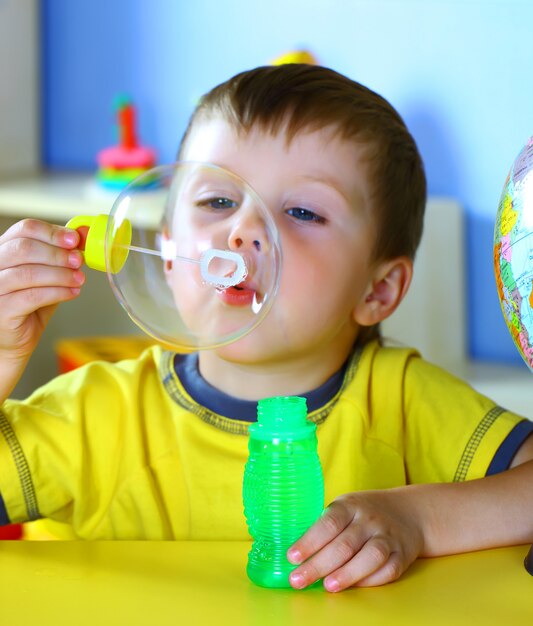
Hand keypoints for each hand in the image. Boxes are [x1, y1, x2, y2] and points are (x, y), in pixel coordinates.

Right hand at [0, 219, 83, 361]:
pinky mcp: (1, 309)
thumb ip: (62, 256)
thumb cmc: (28, 306)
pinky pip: (32, 296)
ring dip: (61, 275)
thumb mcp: (47, 275)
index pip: (24, 229)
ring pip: (29, 272)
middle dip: (58, 254)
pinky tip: (72, 292)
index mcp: (3, 250)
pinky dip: (57, 292)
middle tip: (79, 261)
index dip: (52, 232)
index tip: (74, 239)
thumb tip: (83, 233)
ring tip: (79, 279)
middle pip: (24, 248)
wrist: (13, 341)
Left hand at [287, 489, 424, 591]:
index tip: (292, 558)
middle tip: (298, 580)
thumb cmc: (364, 513)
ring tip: (327, 586)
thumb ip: (326, 527)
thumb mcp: (345, 508)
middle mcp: (369, 520)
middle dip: (318, 565)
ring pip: (370, 556)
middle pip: (344, 544)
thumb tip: (298, 556)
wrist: (408, 511)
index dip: (309, 541)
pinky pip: (388, 570)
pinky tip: (354, 587)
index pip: (328, 523)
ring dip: (347, 573)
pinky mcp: (402, 554)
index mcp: (350, 505)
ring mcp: (387, 536)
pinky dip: (371, 580)